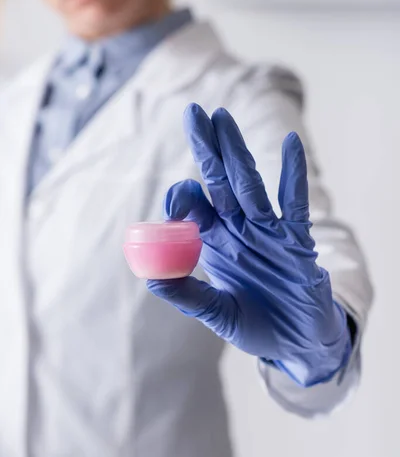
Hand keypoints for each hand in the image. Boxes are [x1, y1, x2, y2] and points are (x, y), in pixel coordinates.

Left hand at [147, 104, 350, 386]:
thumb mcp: (217, 313)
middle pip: (219, 182)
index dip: (182, 198)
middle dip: (206, 149)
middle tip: (193, 113)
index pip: (194, 208)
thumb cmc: (255, 325)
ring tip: (223, 118)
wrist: (297, 343)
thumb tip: (150, 275)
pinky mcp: (297, 241)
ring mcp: (268, 232)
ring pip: (250, 185)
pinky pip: (294, 204)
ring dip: (237, 153)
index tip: (178, 200)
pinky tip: (290, 143)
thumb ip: (187, 293)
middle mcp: (239, 229)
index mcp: (215, 243)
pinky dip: (293, 175)